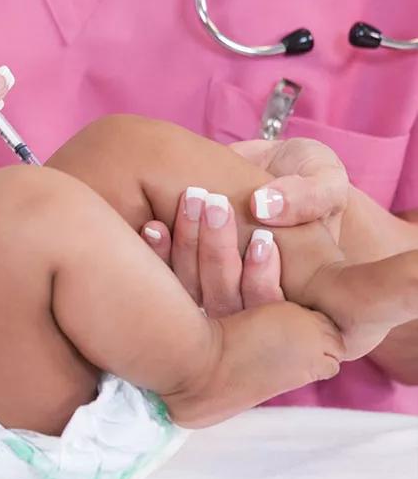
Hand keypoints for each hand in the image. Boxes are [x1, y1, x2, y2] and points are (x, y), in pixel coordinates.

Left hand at [139, 138, 349, 316]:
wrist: (271, 169)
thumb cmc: (309, 180)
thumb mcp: (325, 181)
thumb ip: (310, 197)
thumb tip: (265, 206)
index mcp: (300, 296)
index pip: (276, 310)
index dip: (262, 280)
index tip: (260, 239)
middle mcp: (255, 304)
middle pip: (227, 301)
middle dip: (218, 255)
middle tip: (215, 205)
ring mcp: (216, 292)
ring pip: (193, 291)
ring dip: (187, 248)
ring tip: (190, 201)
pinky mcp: (187, 277)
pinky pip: (167, 277)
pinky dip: (159, 252)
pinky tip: (153, 226)